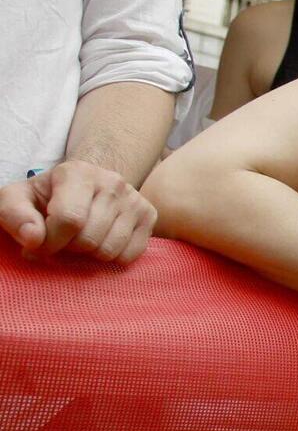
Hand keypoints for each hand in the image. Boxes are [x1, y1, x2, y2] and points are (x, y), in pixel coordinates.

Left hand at [0, 161, 155, 261]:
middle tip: (62, 241)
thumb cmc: (47, 196)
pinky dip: (112, 258)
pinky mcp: (149, 215)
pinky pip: (130, 255)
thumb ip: (15, 216)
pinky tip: (101, 242)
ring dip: (89, 255)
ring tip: (81, 240)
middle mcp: (112, 182)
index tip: (39, 246)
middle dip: (69, 249)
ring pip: (110, 250)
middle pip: (90, 239)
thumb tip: (33, 238)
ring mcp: (135, 199)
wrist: (85, 184)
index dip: (50, 242)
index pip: (69, 219)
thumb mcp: (17, 199)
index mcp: (78, 173)